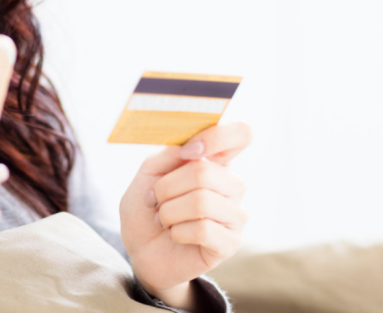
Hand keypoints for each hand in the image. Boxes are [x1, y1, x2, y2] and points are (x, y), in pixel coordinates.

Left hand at [119, 123, 251, 308]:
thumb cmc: (147, 208)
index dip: (217, 136)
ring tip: (164, 220)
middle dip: (167, 187)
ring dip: (169, 212)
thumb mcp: (147, 174)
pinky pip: (203, 230)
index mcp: (215, 160)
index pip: (241, 133)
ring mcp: (235, 214)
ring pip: (201, 202)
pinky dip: (177, 232)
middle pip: (205, 172)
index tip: (188, 151)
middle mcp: (232, 184)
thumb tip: (190, 148)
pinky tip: (175, 235)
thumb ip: (168, 155)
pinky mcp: (230, 243)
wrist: (141, 250)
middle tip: (155, 200)